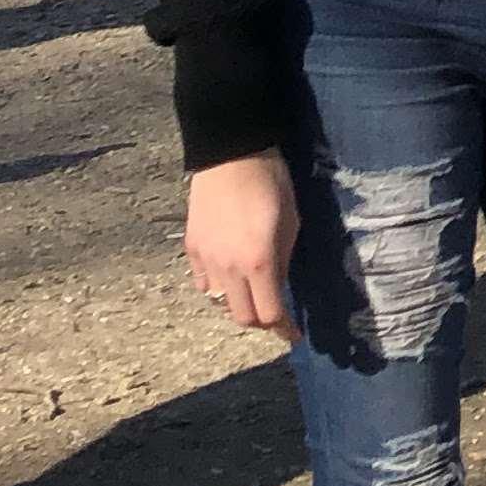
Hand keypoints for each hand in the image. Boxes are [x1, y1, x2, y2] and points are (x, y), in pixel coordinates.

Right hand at [184, 152, 299, 338]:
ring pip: (221, 302)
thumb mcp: (291, 221)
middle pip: (242, 317)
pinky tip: (229, 276)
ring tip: (253, 292)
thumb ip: (283, 261)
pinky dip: (218, 287)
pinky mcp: (192, 248)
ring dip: (239, 304)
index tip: (294, 333)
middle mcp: (229, 268)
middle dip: (262, 321)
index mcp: (259, 262)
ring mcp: (207, 260)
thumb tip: (279, 286)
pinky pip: (204, 283)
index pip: (269, 314)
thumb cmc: (271, 182)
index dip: (284, 329)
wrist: (230, 152)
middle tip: (275, 312)